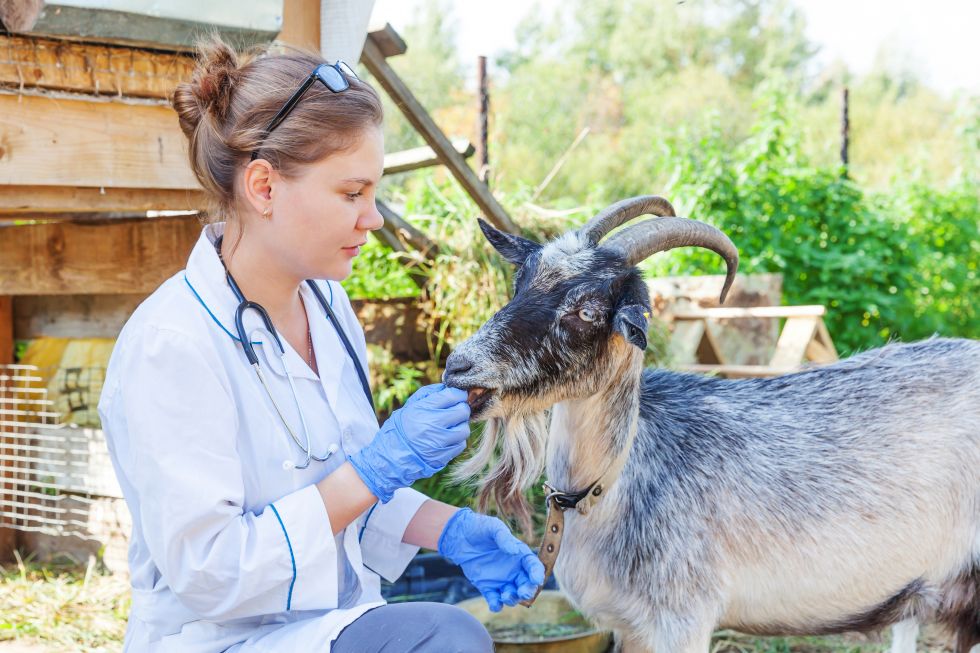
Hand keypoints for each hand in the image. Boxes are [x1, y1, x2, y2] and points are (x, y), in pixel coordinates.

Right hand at [348, 384, 469, 502]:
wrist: (390, 456)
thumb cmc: (401, 427)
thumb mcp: (410, 406)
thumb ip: (429, 393)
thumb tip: (448, 387)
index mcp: (423, 409)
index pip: (453, 396)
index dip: (458, 394)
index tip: (457, 396)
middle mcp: (433, 425)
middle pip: (463, 411)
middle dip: (461, 408)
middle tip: (455, 410)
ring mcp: (439, 442)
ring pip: (464, 429)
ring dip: (460, 425)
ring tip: (451, 425)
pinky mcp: (443, 456)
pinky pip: (460, 444)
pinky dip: (457, 440)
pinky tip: (447, 438)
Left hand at [438, 508, 544, 611]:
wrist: (460, 536)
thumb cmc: (481, 528)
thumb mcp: (493, 528)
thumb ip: (503, 538)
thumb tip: (513, 551)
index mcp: (520, 555)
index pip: (533, 566)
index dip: (537, 573)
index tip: (536, 579)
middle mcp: (514, 570)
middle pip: (526, 584)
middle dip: (527, 591)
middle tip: (522, 592)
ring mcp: (501, 580)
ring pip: (512, 595)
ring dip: (512, 598)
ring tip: (505, 595)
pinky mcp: (487, 587)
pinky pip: (494, 599)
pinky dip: (496, 605)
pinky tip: (494, 604)